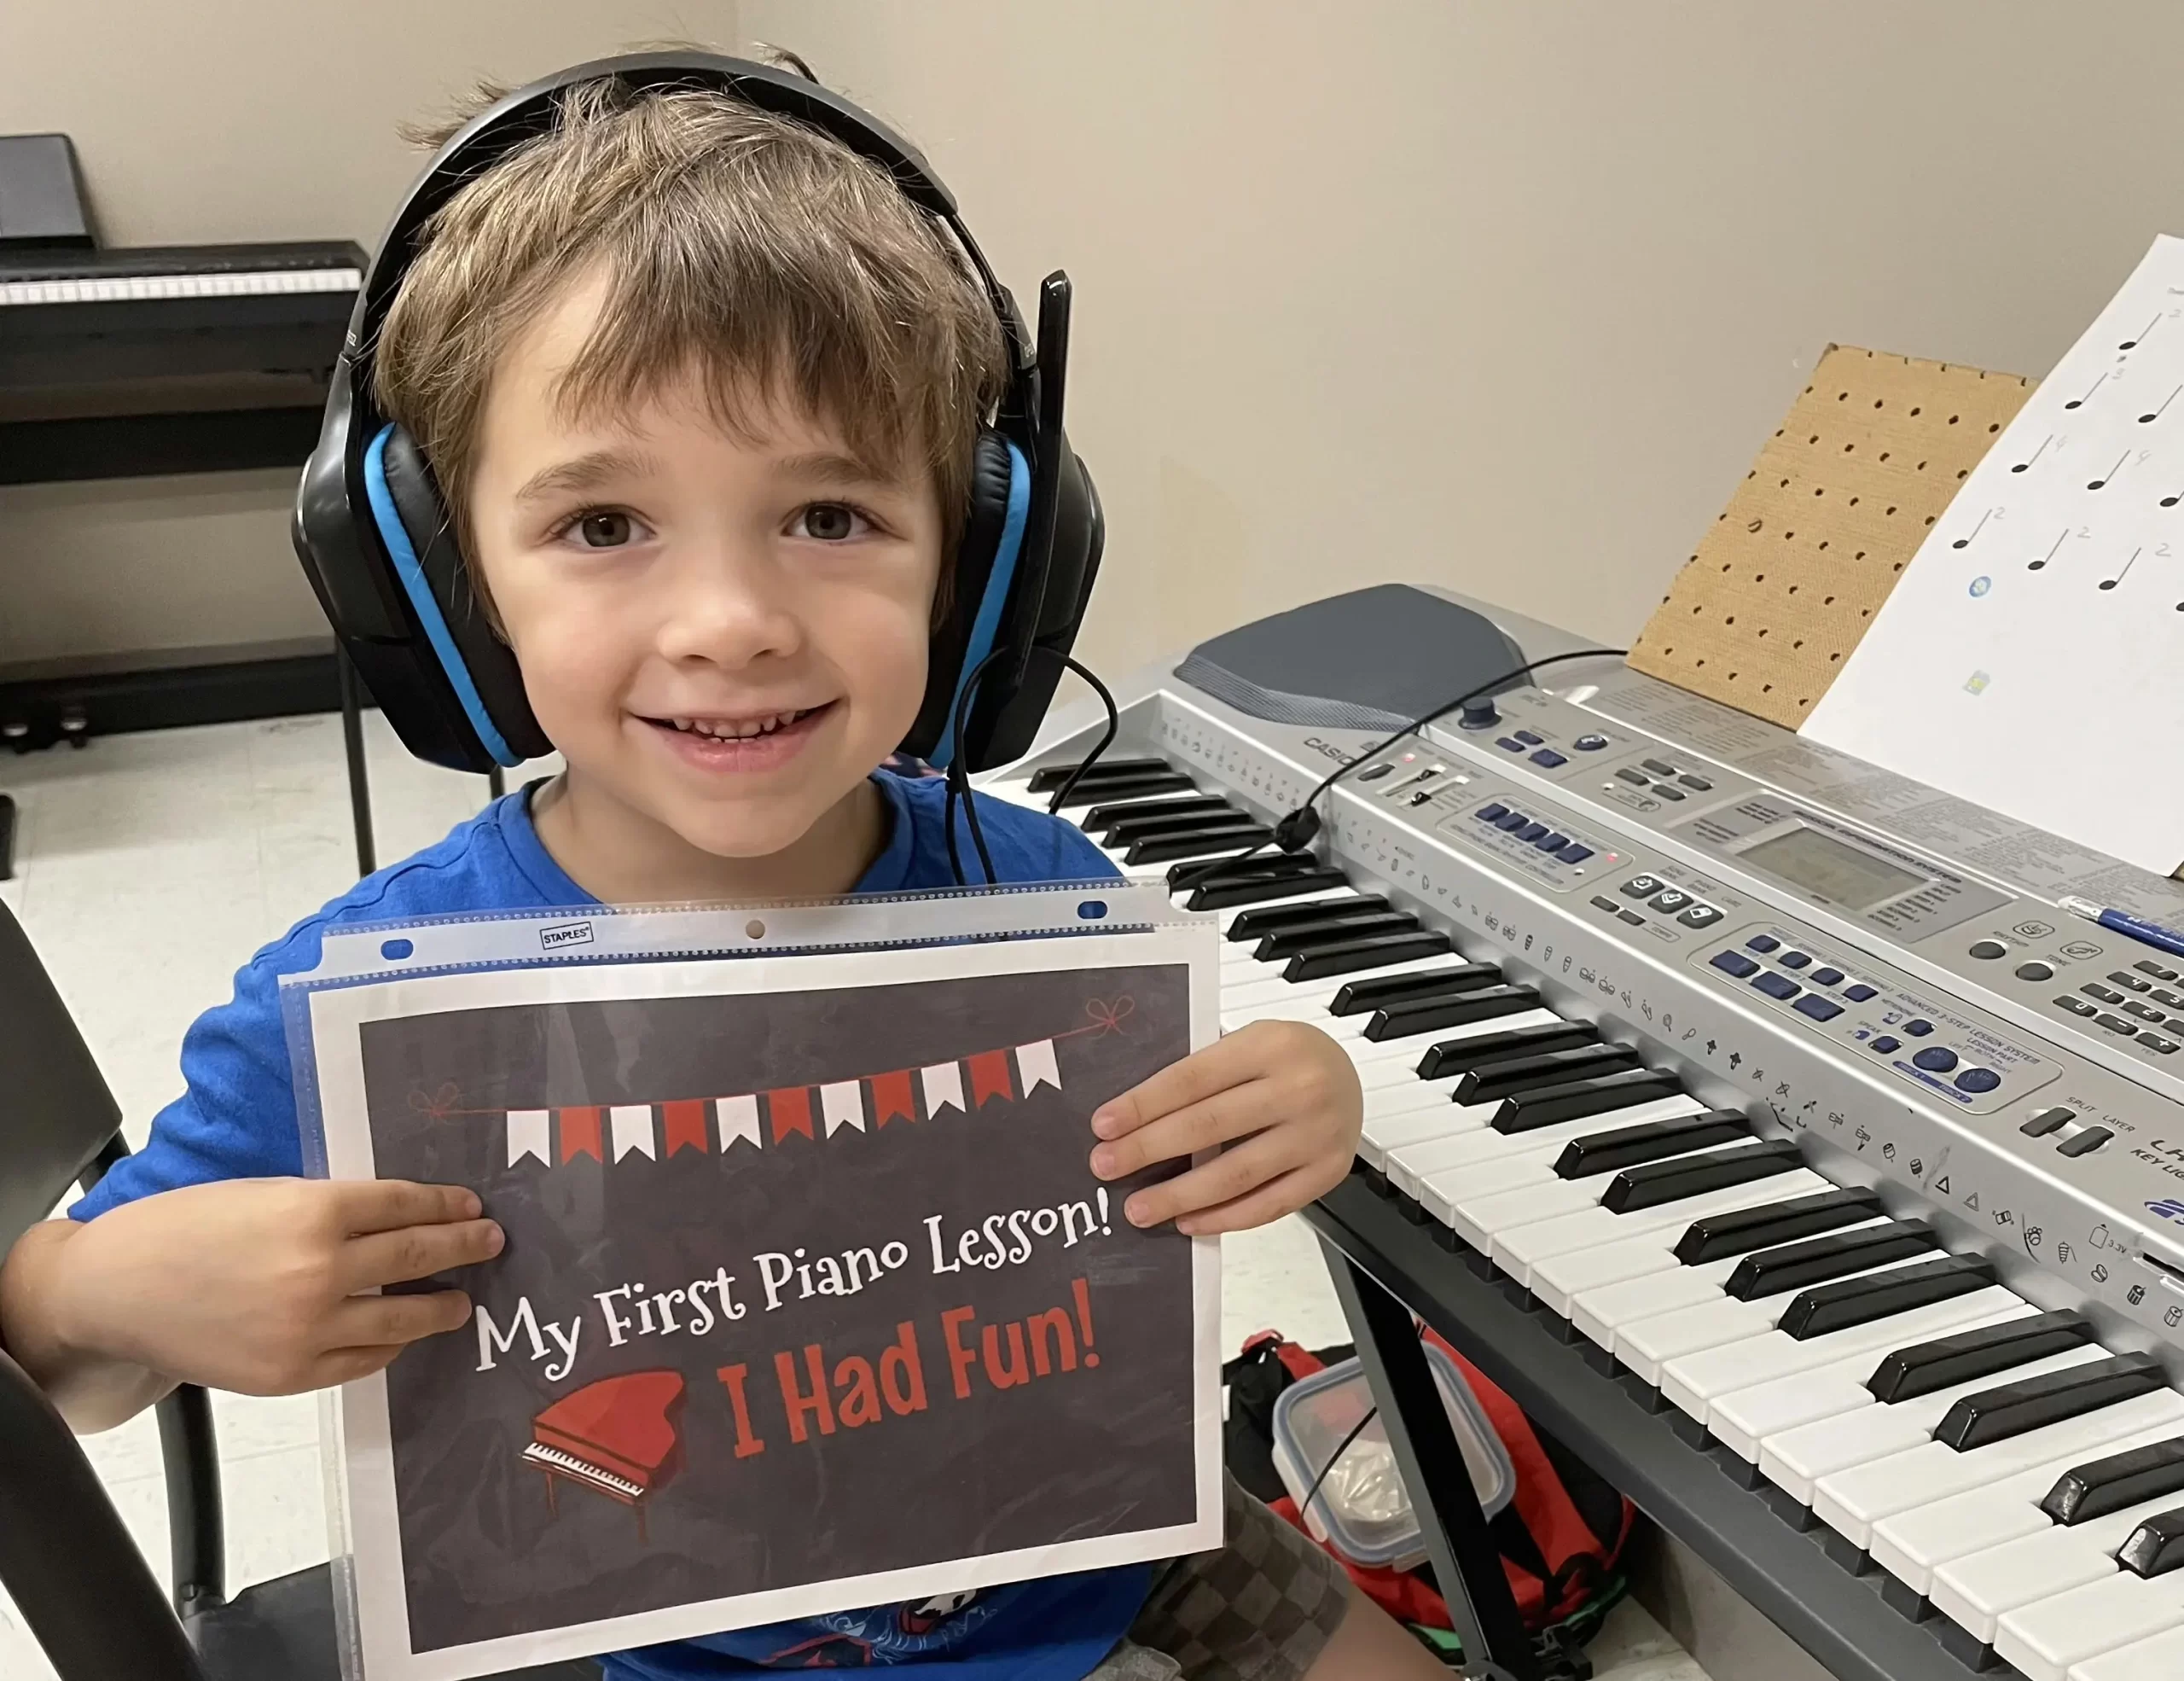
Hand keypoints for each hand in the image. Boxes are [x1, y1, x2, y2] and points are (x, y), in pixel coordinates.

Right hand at [48, 1178, 501, 1394]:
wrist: (114, 1291)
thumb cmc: (184, 1230)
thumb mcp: (265, 1194)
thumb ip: (329, 1209)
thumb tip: (396, 1219)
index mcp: (314, 1211)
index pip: (404, 1206)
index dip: (445, 1205)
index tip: (471, 1206)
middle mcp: (320, 1271)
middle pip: (416, 1257)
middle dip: (462, 1248)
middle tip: (489, 1243)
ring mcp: (309, 1329)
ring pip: (401, 1319)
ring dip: (439, 1308)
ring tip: (460, 1301)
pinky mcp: (291, 1374)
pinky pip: (362, 1361)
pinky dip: (389, 1347)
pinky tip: (401, 1337)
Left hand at [1087, 1019, 1362, 1234]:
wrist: (1351, 1073)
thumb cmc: (1286, 1057)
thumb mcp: (1248, 1043)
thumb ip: (1203, 1074)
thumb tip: (1133, 1119)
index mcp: (1269, 1045)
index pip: (1192, 1079)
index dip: (1143, 1105)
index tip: (1104, 1126)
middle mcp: (1298, 1088)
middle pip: (1209, 1126)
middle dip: (1148, 1150)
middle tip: (1107, 1167)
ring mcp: (1316, 1135)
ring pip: (1236, 1174)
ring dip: (1180, 1196)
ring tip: (1140, 1208)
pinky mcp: (1327, 1173)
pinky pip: (1267, 1206)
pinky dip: (1224, 1218)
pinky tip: (1189, 1220)